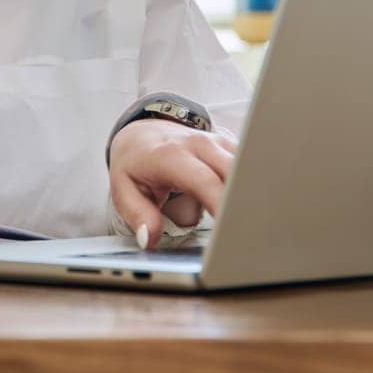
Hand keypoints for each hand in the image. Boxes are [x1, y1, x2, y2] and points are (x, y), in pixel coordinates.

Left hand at [108, 119, 238, 249]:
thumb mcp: (124, 190)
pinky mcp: (228, 146)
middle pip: (234, 172)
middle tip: (245, 233)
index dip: (222, 206)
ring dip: (248, 193)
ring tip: (248, 221)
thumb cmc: (134, 164)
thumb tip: (150, 238)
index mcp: (171, 155)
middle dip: (243, 202)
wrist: (140, 134)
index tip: (230, 231)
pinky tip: (246, 204)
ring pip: (246, 168)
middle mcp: (198, 144)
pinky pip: (247, 166)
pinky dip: (248, 185)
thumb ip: (138, 215)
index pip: (205, 182)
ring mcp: (216, 142)